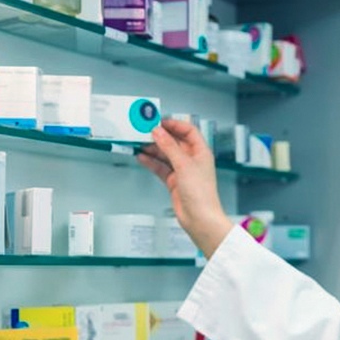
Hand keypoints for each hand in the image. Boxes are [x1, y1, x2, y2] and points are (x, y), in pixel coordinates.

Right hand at [137, 118, 232, 257]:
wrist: (199, 218)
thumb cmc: (201, 193)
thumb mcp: (184, 164)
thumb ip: (169, 147)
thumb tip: (158, 132)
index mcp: (201, 152)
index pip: (188, 131)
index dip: (174, 124)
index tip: (158, 121)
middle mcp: (192, 160)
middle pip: (175, 142)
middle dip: (160, 136)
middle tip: (144, 131)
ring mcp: (183, 171)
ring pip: (165, 155)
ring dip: (153, 149)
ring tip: (138, 143)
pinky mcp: (174, 182)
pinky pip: (161, 168)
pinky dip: (151, 162)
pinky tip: (141, 157)